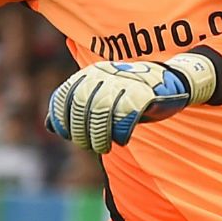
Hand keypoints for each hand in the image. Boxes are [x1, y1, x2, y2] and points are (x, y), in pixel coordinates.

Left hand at [46, 53, 217, 153]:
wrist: (172, 82)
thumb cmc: (130, 94)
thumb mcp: (100, 95)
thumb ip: (76, 106)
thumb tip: (49, 125)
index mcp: (91, 73)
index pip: (64, 97)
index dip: (62, 120)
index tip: (68, 136)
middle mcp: (105, 75)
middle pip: (81, 108)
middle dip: (81, 133)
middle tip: (89, 146)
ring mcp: (125, 83)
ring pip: (101, 115)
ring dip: (99, 138)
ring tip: (104, 147)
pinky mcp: (143, 95)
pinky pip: (124, 119)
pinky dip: (120, 134)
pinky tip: (122, 139)